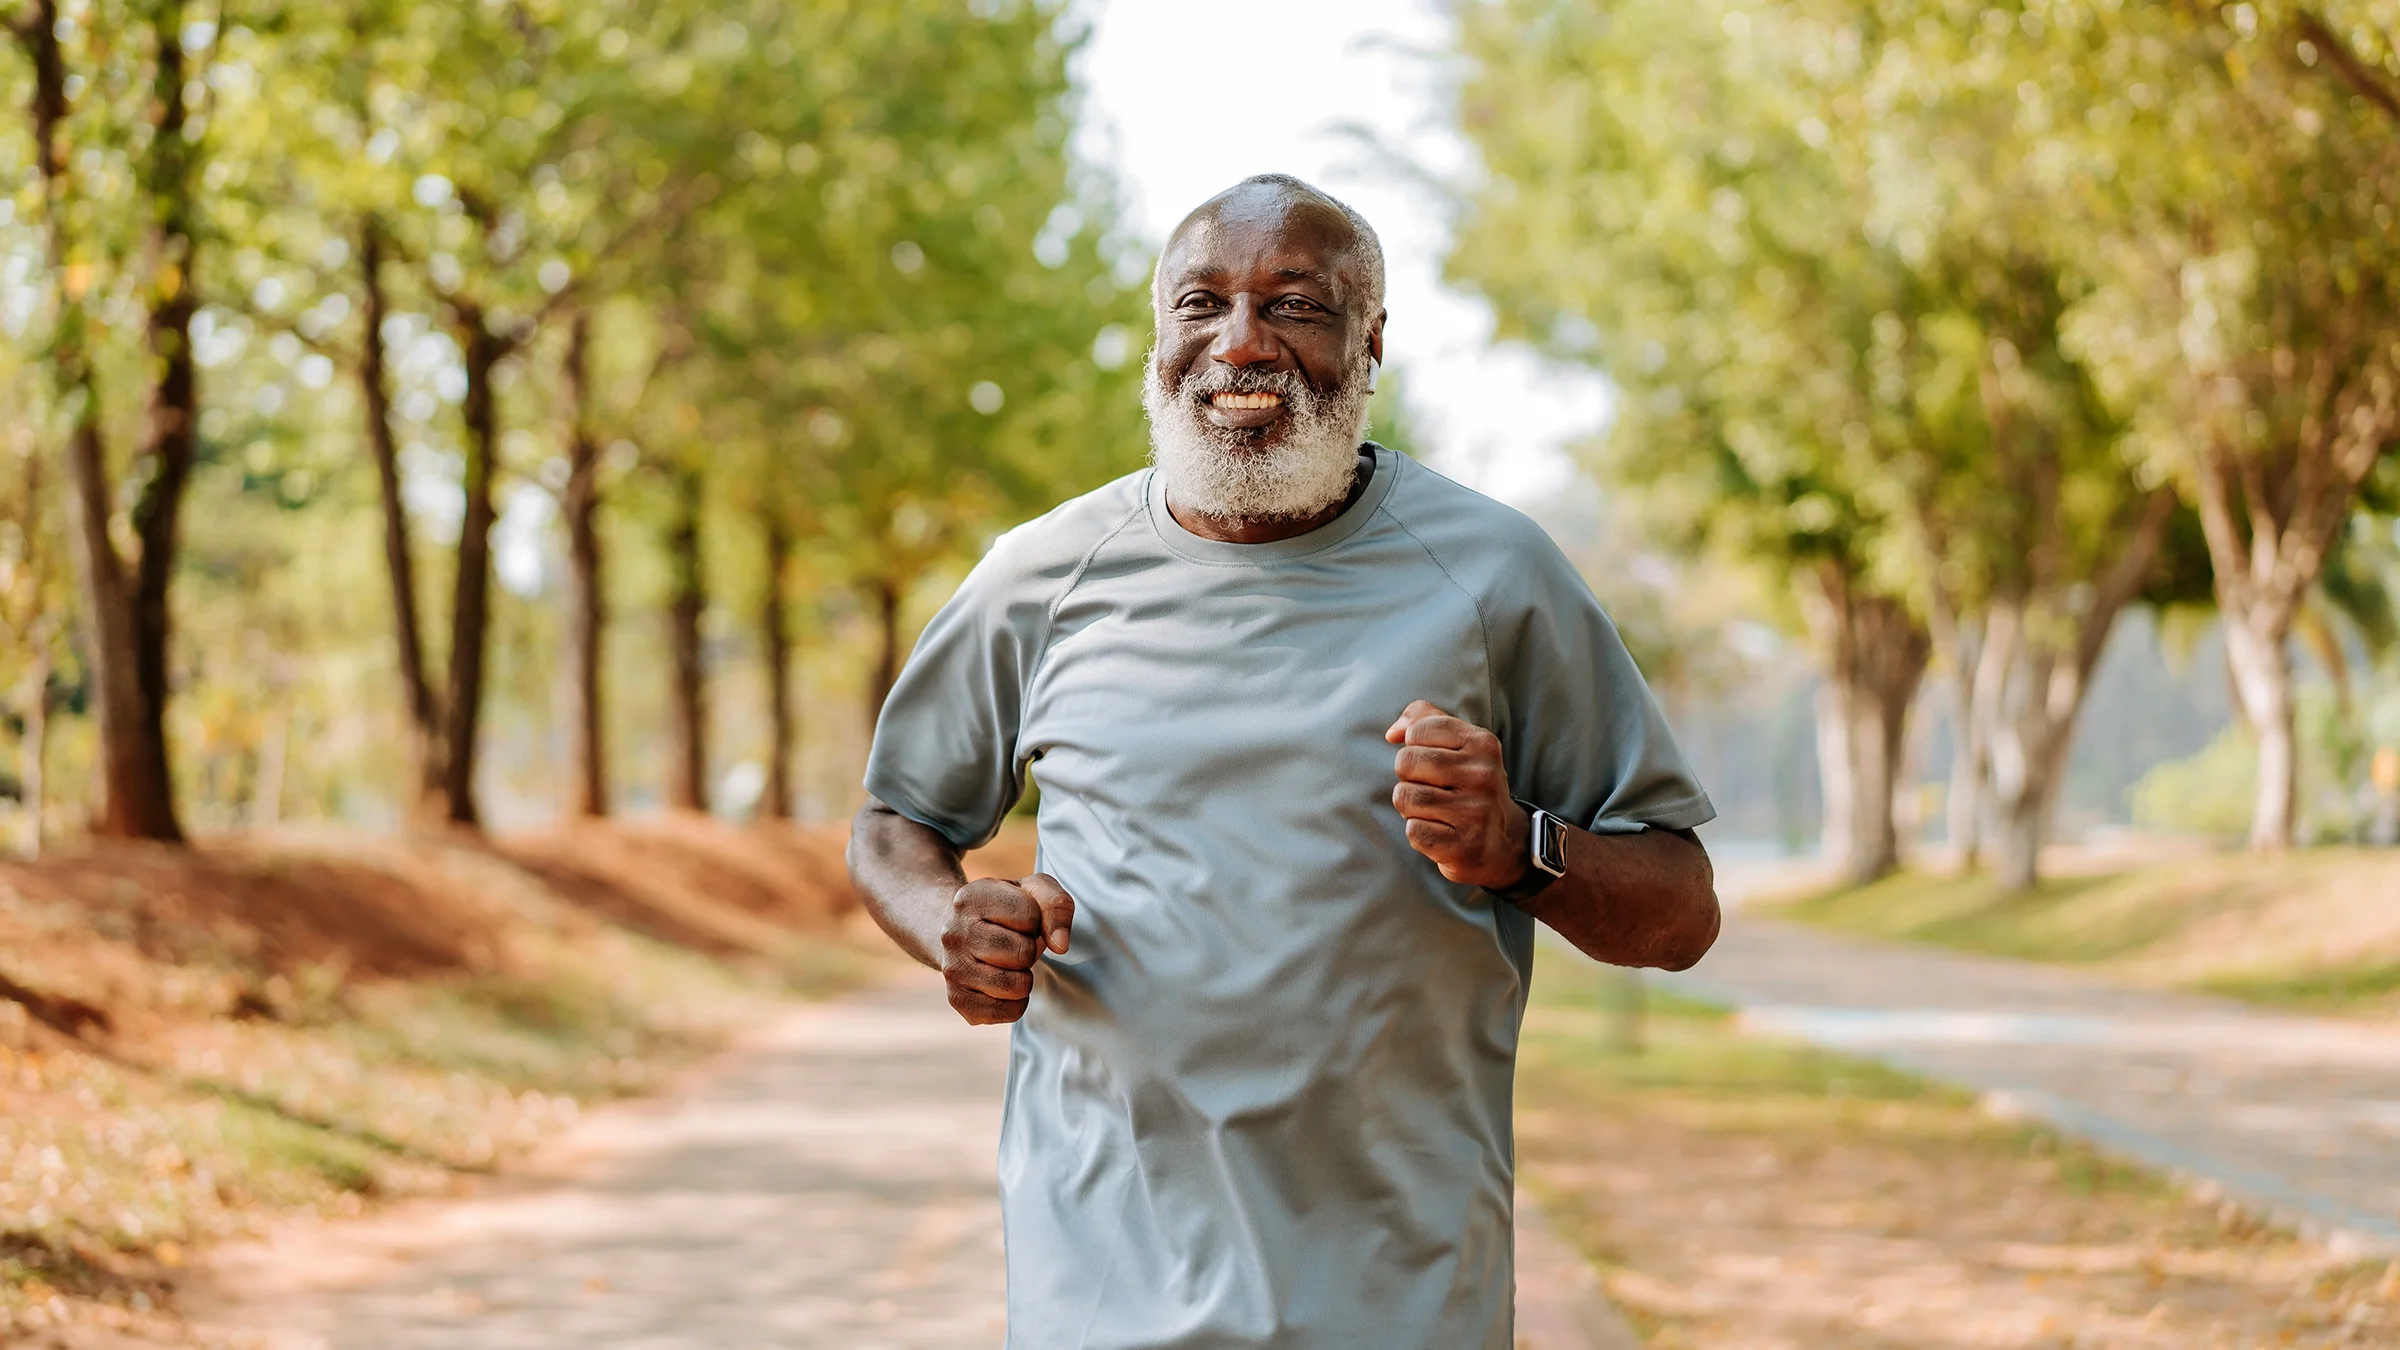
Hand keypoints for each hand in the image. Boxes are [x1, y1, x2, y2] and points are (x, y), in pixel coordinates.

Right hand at [938, 873, 1073, 1025]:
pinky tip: (1003, 984)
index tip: (1020, 920)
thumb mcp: (1032, 891)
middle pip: (1023, 953)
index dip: (1036, 920)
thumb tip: (1060, 945)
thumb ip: (1056, 905)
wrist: (961, 930)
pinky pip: (1008, 1012)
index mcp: (971, 898)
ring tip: (1008, 963)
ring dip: (1024, 976)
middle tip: (1014, 944)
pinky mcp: (957, 1000)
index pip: (1029, 915)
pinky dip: (1016, 1002)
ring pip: (1016, 985)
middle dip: (1029, 950)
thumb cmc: (1005, 910)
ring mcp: (952, 969)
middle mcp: (953, 933)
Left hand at [1386, 700, 1531, 889]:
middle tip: (1428, 788)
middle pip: (1407, 763)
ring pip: (1406, 797)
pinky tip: (1440, 832)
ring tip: (1434, 811)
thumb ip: (1423, 719)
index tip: (1430, 761)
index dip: (1412, 747)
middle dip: (1407, 777)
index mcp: (1483, 743)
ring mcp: (1476, 812)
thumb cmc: (1469, 786)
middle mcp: (1483, 775)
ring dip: (1409, 807)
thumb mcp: (1459, 743)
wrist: (1504, 841)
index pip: (1418, 730)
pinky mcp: (1465, 845)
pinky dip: (1418, 832)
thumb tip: (1392, 734)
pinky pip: (1413, 831)